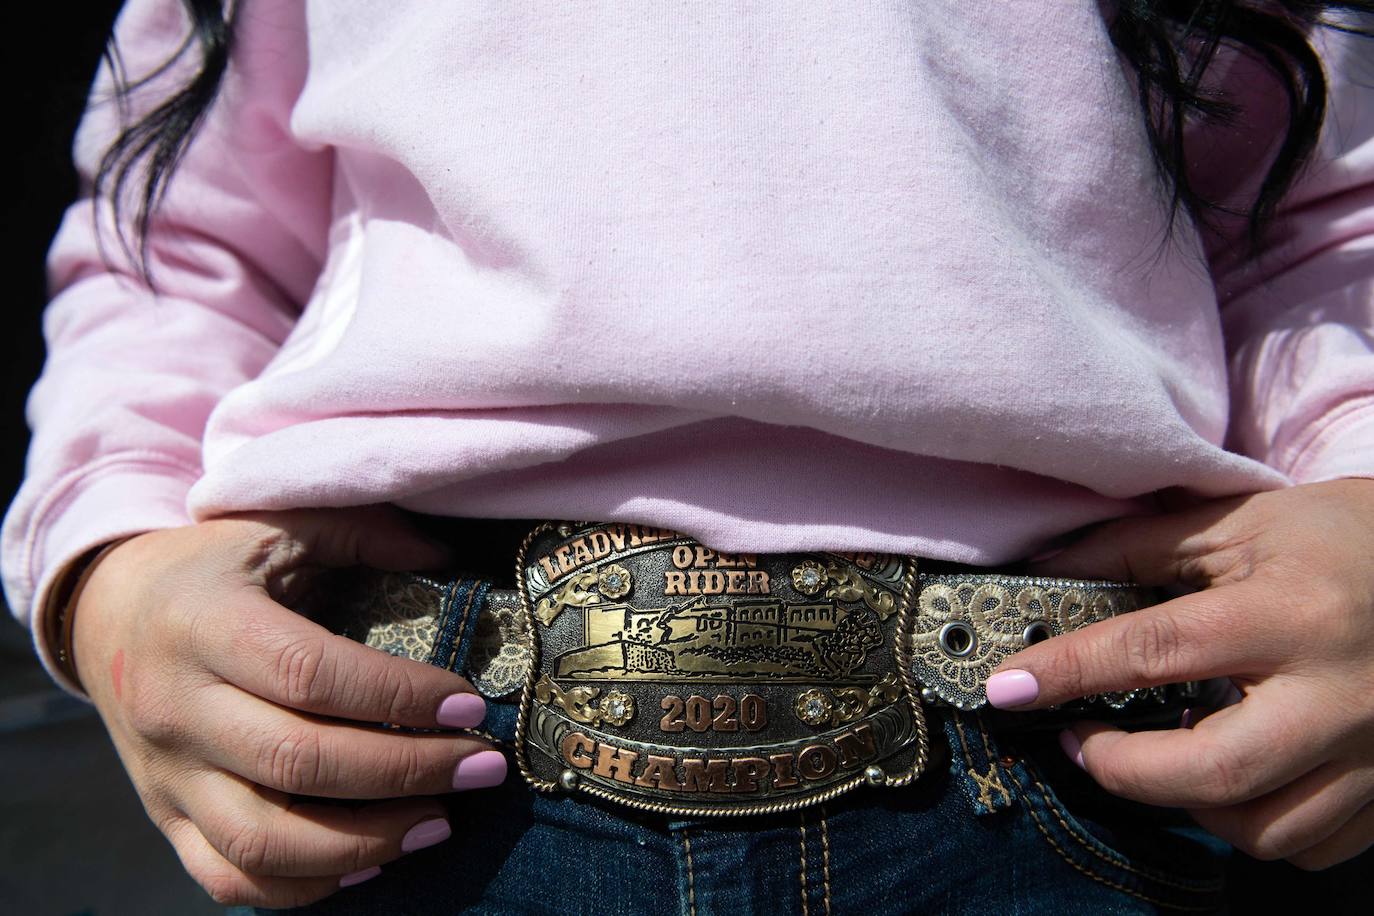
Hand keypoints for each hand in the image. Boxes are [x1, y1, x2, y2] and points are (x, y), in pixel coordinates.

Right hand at [71, 506, 504, 907]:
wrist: (105, 612)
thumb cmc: (212, 566)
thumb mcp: (277, 525)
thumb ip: (363, 531)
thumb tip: (449, 559)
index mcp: (205, 625)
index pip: (310, 674)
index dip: (397, 695)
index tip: (469, 703)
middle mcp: (177, 706)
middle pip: (297, 763)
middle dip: (406, 771)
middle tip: (482, 767)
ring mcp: (167, 772)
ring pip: (262, 841)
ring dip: (365, 842)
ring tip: (440, 822)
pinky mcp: (164, 816)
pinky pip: (227, 878)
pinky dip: (303, 886)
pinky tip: (372, 861)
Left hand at [985, 479, 1373, 869]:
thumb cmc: (1343, 538)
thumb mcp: (1240, 527)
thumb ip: (1138, 548)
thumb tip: (1047, 570)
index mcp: (1291, 613)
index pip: (1157, 650)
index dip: (1071, 670)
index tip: (1010, 686)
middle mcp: (1337, 693)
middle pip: (1210, 770)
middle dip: (1120, 768)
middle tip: (1078, 739)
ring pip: (1261, 827)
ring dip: (1184, 803)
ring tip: (1156, 755)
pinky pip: (1312, 846)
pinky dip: (1254, 825)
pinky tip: (1230, 781)